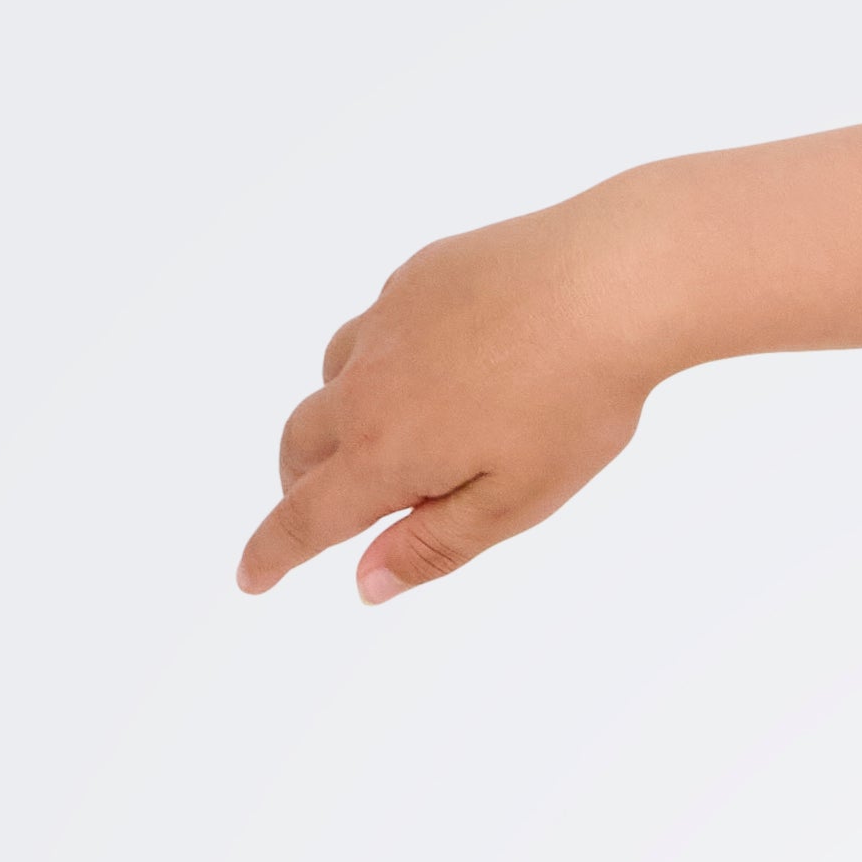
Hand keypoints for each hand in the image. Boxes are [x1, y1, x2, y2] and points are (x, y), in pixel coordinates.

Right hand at [234, 198, 661, 601]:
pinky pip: (378, 327)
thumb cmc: (575, 402)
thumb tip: (365, 585)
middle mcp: (368, 381)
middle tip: (320, 511)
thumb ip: (432, 546)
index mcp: (386, 450)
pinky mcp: (417, 276)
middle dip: (298, 484)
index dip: (272, 553)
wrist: (610, 282)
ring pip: (331, 377)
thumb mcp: (512, 503)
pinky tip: (437, 368)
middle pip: (299, 442)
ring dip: (337, 419)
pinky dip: (383, 362)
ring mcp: (388, 320)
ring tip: (386, 441)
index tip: (251, 577)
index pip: (305, 515)